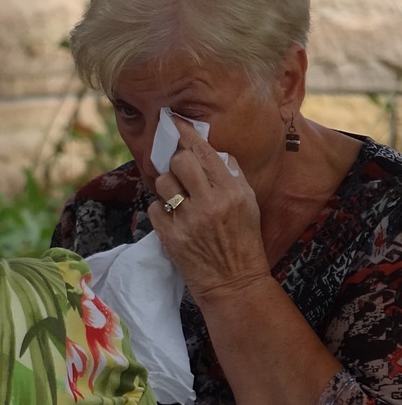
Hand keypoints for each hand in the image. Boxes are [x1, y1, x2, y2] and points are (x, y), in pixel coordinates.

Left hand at [147, 116, 269, 301]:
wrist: (234, 283)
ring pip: (162, 182)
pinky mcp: (171, 236)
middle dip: (175, 162)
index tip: (172, 121)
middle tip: (180, 172)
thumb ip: (231, 175)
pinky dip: (161, 211)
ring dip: (167, 187)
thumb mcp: (248, 204)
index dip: (184, 134)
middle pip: (178, 161)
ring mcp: (189, 220)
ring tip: (179, 199)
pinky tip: (175, 219)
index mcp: (232, 191)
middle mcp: (211, 202)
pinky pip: (155, 208)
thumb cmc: (242, 240)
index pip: (203, 152)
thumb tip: (210, 150)